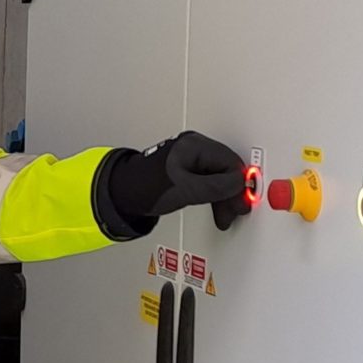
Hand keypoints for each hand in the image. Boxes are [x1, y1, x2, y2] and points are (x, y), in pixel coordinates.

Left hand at [104, 130, 248, 230]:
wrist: (120, 194)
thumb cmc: (144, 188)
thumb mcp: (184, 190)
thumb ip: (214, 187)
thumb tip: (240, 185)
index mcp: (194, 146)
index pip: (230, 163)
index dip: (239, 185)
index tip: (242, 203)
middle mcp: (194, 148)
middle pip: (226, 169)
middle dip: (231, 193)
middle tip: (234, 212)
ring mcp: (189, 158)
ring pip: (218, 177)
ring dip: (224, 197)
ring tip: (224, 216)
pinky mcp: (185, 170)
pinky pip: (208, 181)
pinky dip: (213, 196)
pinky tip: (215, 208)